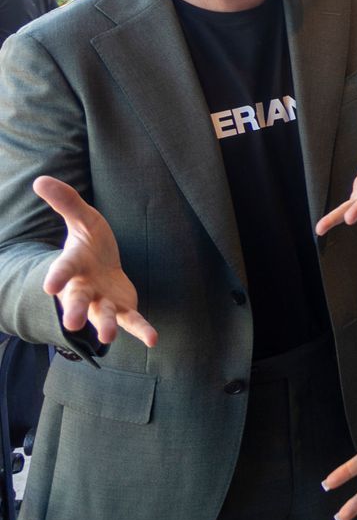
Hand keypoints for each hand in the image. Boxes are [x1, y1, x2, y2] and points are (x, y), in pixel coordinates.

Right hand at [35, 175, 156, 348]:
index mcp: (74, 266)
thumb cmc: (90, 244)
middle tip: (69, 323)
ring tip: (106, 337)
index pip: (63, 270)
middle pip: (76, 301)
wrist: (102, 267)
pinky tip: (153, 340)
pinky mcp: (123, 308)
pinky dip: (141, 330)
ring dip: (104, 325)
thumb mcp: (83, 219)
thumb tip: (41, 179)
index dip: (56, 277)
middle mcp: (84, 288)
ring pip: (101, 315)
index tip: (48, 288)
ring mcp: (103, 301)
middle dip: (73, 311)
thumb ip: (66, 202)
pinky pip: (132, 321)